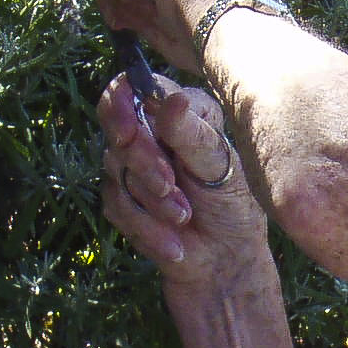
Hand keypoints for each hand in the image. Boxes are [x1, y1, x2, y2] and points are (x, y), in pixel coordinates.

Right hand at [97, 68, 267, 290]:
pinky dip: (146, 226)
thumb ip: (192, 135)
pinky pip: (115, 204)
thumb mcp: (219, 168)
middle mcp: (152, 131)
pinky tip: (173, 242)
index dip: (120, 106)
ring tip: (184, 218)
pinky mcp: (121, 196)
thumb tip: (171, 100)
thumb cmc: (233, 207)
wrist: (224, 260)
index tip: (127, 134)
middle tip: (171, 187)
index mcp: (181, 110)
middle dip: (144, 164)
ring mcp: (133, 163)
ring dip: (151, 201)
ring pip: (115, 169)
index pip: (132, 87)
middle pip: (119, 129)